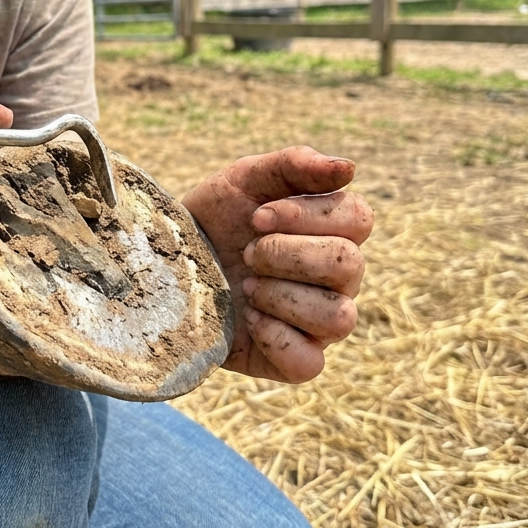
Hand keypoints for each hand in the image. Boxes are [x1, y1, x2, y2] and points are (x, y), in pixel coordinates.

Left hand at [182, 146, 371, 382]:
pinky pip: (309, 362)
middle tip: (247, 251)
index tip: (256, 216)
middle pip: (348, 264)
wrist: (168, 262)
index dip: (307, 215)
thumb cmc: (215, 219)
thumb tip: (349, 168)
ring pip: (338, 317)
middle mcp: (338, 279)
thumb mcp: (244, 179)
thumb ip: (295, 165)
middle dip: (285, 253)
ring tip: (245, 283)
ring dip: (280, 294)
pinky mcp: (295, 361)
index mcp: (334, 231)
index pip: (359, 219)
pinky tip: (247, 316)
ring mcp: (320, 323)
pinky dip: (274, 336)